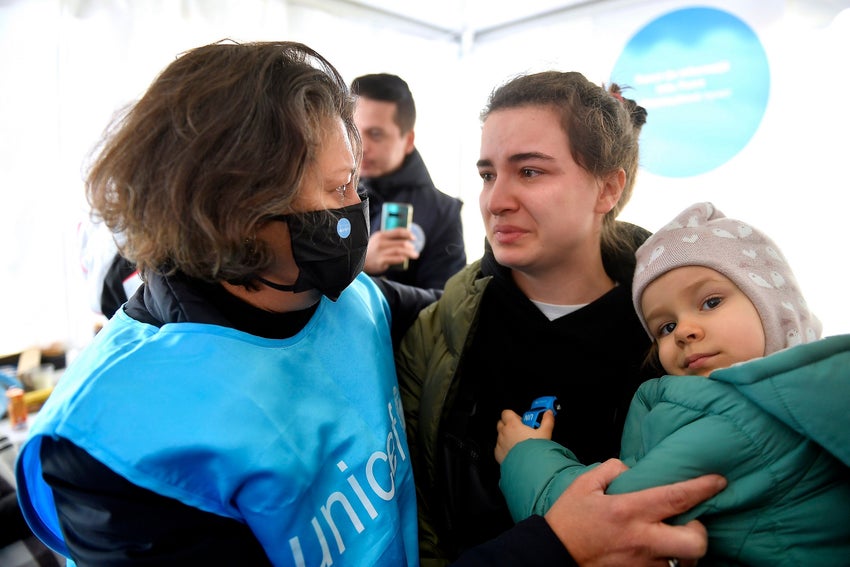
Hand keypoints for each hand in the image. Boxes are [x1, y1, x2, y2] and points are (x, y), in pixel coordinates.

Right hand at [363, 228, 418, 273]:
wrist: (360, 261)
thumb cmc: (372, 250)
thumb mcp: (378, 240)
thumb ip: (389, 238)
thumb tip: (406, 237)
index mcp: (381, 235)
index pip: (398, 231)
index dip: (408, 233)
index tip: (413, 237)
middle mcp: (380, 242)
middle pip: (401, 242)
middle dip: (410, 246)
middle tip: (414, 249)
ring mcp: (380, 252)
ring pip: (399, 251)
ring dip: (409, 253)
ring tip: (415, 255)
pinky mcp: (380, 261)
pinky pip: (394, 259)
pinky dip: (401, 258)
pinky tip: (405, 259)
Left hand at [494, 409, 553, 463]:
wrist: (529, 468)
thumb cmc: (535, 450)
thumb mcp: (545, 433)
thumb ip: (547, 421)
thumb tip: (548, 414)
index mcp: (513, 425)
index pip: (506, 413)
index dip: (514, 415)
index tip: (522, 420)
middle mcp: (504, 433)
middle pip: (502, 423)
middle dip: (510, 425)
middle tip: (521, 430)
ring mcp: (500, 444)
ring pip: (500, 436)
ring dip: (507, 437)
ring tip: (519, 443)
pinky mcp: (498, 454)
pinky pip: (499, 448)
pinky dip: (504, 448)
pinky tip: (514, 452)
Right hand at [544, 459, 725, 566]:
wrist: (554, 554)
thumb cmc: (569, 519)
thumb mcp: (585, 484)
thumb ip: (612, 469)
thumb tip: (633, 470)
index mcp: (629, 510)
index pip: (676, 497)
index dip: (702, 487)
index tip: (718, 481)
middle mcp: (641, 539)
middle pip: (695, 543)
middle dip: (701, 533)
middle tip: (689, 523)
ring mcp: (641, 563)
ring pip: (684, 562)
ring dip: (683, 551)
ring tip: (672, 540)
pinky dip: (668, 563)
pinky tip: (658, 553)